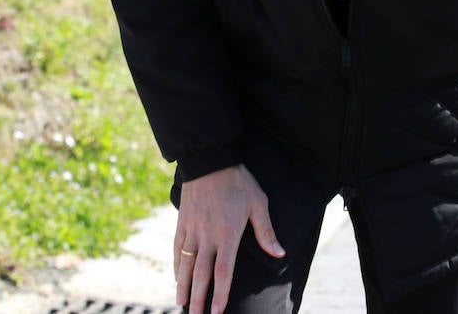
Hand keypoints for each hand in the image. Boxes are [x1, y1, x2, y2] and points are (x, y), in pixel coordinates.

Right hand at [175, 164, 284, 312]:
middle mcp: (208, 236)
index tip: (217, 312)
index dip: (220, 294)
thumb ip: (266, 232)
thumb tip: (280, 254)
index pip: (223, 272)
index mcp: (228, 234)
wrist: (211, 160)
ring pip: (187, 264)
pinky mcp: (183, 221)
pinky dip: (177, 264)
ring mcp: (193, 229)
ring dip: (184, 286)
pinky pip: (178, 247)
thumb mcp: (258, 203)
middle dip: (199, 298)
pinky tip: (177, 276)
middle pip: (202, 274)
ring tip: (182, 303)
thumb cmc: (239, 182)